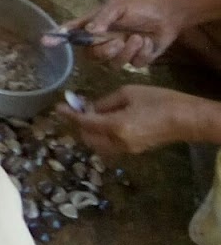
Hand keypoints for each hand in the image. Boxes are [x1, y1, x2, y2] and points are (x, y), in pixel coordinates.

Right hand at [55, 0, 189, 67]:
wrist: (168, 16)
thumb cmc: (141, 5)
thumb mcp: (119, 4)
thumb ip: (103, 17)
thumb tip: (89, 31)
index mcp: (95, 24)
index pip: (73, 32)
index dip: (59, 37)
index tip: (46, 41)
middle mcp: (104, 40)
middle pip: (91, 55)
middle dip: (104, 50)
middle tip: (118, 40)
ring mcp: (119, 51)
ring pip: (111, 63)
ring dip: (126, 51)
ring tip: (138, 38)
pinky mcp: (135, 60)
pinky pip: (132, 64)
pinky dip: (141, 53)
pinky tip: (148, 43)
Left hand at [57, 84, 220, 155]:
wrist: (187, 118)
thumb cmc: (159, 100)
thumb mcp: (127, 93)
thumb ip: (104, 102)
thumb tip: (89, 108)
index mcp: (116, 127)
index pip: (84, 123)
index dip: (69, 115)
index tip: (58, 108)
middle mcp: (119, 143)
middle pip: (88, 139)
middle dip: (78, 125)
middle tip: (76, 108)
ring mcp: (128, 150)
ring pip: (98, 145)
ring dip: (89, 132)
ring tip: (89, 114)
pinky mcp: (135, 150)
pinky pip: (110, 146)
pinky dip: (100, 135)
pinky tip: (103, 121)